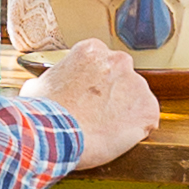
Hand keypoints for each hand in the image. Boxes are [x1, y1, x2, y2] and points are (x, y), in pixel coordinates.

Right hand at [33, 33, 158, 164]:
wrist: (53, 134)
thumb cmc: (42, 111)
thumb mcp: (40, 84)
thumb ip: (54, 80)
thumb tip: (45, 88)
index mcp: (93, 50)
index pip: (103, 65)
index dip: (95, 85)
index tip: (88, 98)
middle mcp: (119, 61)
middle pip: (122, 79)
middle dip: (113, 95)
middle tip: (97, 115)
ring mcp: (136, 85)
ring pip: (136, 99)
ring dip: (125, 112)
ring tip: (105, 130)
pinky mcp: (148, 110)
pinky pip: (148, 119)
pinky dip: (137, 129)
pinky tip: (118, 138)